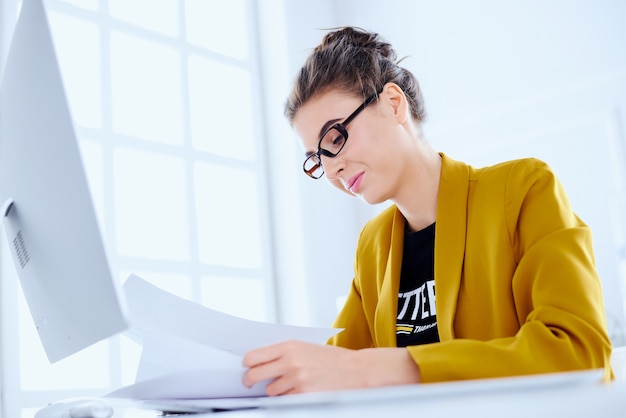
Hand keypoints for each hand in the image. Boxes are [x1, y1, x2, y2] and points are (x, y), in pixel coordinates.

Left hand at [242, 340, 419, 395]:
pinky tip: (299, 390)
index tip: (247, 367)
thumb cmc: (331, 359)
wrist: (356, 370)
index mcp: (289, 346)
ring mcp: (296, 380)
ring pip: (270, 391)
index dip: (246, 364)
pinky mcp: (303, 395)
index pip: (253, 356)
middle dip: (249, 381)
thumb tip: (258, 362)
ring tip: (291, 383)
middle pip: (254, 375)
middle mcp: (290, 362)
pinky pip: (284, 400)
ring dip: (275, 390)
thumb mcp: (305, 347)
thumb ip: (282, 353)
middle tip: (250, 383)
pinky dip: (288, 398)